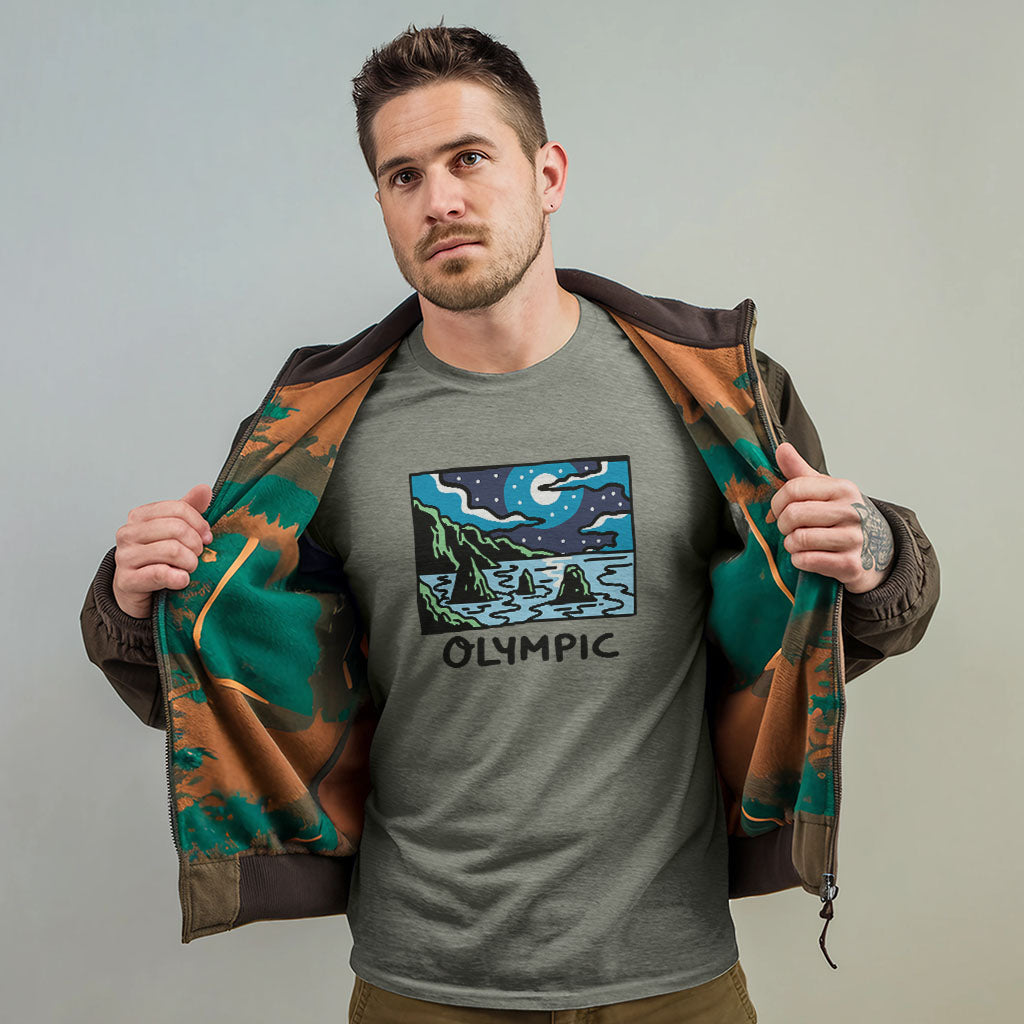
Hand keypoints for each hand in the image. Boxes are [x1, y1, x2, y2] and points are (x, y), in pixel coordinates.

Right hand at [111, 484, 212, 617]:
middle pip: (176, 528)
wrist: (136, 590)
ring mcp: (124, 556)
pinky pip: (161, 573)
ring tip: (190, 567)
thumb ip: (189, 509)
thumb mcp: (174, 531)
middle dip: (196, 544)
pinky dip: (179, 578)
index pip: (178, 508)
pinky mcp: (127, 580)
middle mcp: (128, 533)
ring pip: (172, 550)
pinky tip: (182, 580)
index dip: (199, 523)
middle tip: (198, 555)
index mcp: (140, 516)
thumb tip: (204, 489)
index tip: (207, 537)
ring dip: (190, 562)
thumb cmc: (157, 558)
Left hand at [767, 442, 893, 594]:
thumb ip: (800, 472)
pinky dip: (799, 560)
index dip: (777, 502)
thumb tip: (782, 448)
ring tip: (797, 543)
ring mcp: (853, 539)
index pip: (794, 488)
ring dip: (790, 544)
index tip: (778, 509)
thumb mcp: (825, 491)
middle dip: (782, 524)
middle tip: (788, 528)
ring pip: (799, 539)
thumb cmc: (843, 517)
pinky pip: (807, 560)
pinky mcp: (850, 565)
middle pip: (793, 514)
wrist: (876, 550)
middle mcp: (852, 512)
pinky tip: (806, 557)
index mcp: (843, 489)